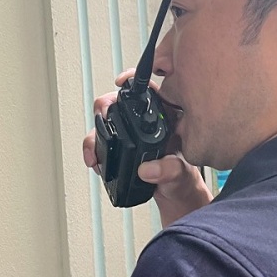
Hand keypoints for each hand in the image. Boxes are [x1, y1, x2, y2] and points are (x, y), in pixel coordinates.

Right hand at [83, 70, 212, 227]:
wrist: (174, 195)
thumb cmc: (183, 180)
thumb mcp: (181, 175)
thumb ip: (169, 171)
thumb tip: (149, 169)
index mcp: (166, 119)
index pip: (149, 90)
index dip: (133, 80)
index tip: (121, 83)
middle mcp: (145, 123)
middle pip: (118, 102)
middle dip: (104, 107)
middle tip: (102, 120)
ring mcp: (131, 135)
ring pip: (105, 122)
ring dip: (95, 134)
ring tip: (95, 153)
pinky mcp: (119, 148)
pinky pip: (100, 142)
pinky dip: (93, 149)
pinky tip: (95, 161)